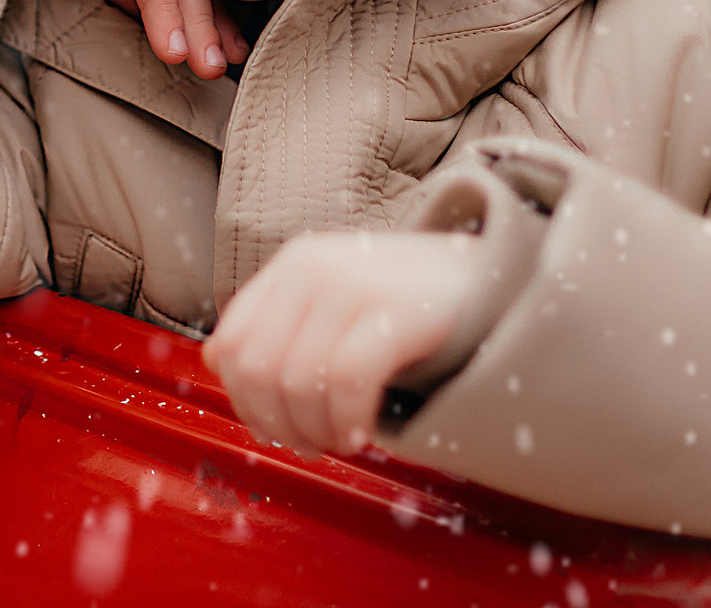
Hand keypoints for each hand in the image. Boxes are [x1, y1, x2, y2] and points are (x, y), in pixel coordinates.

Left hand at [202, 231, 481, 457]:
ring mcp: (354, 284)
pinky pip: (347, 382)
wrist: (492, 277)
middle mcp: (313, 268)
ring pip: (298, 382)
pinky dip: (347, 421)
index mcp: (292, 265)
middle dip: (278, 425)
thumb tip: (217, 362)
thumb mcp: (333, 300)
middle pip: (258, 370)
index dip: (244, 401)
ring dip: (316, 432)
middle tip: (312, 445)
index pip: (229, 344)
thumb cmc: (408, 304)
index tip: (277, 427)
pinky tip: (363, 433)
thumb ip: (280, 325)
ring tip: (342, 440)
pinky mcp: (397, 310)